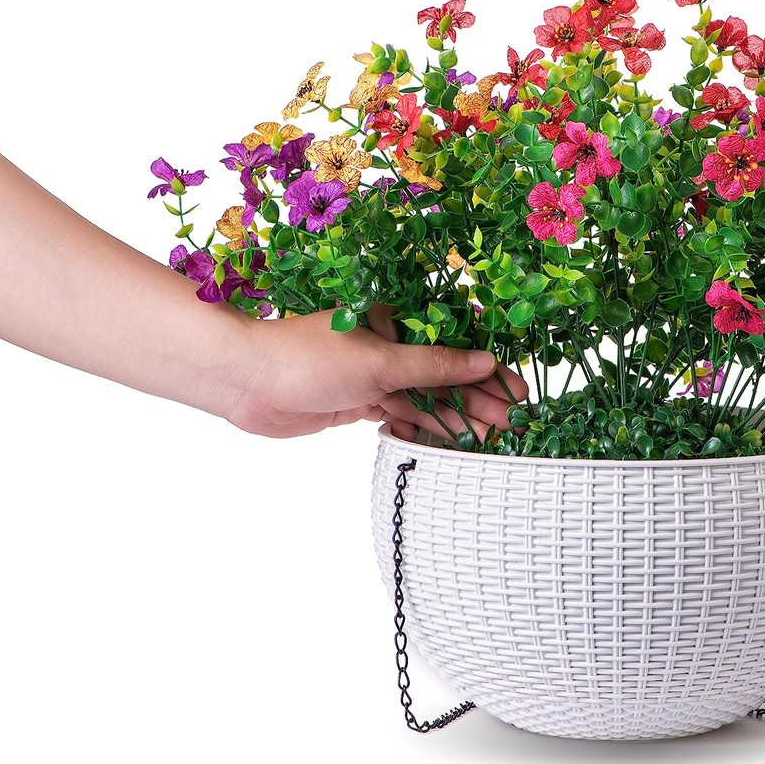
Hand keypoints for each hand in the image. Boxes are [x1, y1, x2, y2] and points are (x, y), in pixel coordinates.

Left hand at [221, 303, 528, 442]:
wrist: (246, 381)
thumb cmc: (311, 357)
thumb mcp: (381, 362)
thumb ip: (436, 366)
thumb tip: (486, 363)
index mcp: (397, 322)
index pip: (456, 344)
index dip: (490, 369)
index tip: (519, 392)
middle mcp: (389, 345)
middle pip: (445, 374)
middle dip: (479, 399)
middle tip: (514, 423)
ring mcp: (374, 375)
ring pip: (425, 398)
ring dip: (456, 417)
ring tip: (491, 438)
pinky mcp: (358, 401)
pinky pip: (401, 414)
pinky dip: (424, 427)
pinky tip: (451, 441)